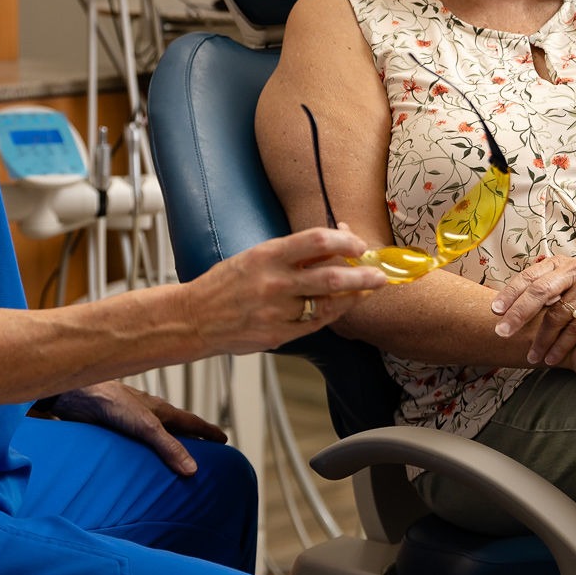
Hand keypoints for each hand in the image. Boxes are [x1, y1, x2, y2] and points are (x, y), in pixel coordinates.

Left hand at [45, 381, 227, 475]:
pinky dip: (143, 453)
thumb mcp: (148, 427)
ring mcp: (130, 422)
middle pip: (175, 429)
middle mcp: (148, 415)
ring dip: (165, 447)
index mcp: (161, 410)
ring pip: (154, 436)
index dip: (208, 431)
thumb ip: (169, 448)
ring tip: (173, 462)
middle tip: (204, 453)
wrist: (78, 396)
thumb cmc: (114, 403)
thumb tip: (193, 470)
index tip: (224, 439)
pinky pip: (135, 445)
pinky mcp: (114, 431)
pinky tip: (139, 464)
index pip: (192, 422)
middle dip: (190, 440)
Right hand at [181, 227, 390, 355]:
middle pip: (332, 275)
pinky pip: (316, 324)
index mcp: (266, 255)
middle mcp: (274, 282)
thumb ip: (291, 253)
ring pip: (328, 303)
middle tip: (380, 273)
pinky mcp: (278, 335)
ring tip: (370, 290)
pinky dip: (334, 314)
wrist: (195, 318)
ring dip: (354, 296)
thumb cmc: (225, 284)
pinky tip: (344, 307)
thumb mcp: (254, 256)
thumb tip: (331, 242)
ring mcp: (277, 311)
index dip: (344, 241)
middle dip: (363, 274)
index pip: (316, 240)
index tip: (357, 244)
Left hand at [492, 256, 575, 366]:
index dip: (509, 293)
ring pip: (558, 315)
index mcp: (561, 264)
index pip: (529, 277)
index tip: (493, 311)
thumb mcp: (573, 280)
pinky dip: (562, 346)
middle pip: (539, 292)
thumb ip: (548, 289)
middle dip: (518, 314)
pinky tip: (552, 358)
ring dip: (541, 339)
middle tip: (501, 333)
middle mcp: (575, 271)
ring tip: (530, 356)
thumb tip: (510, 307)